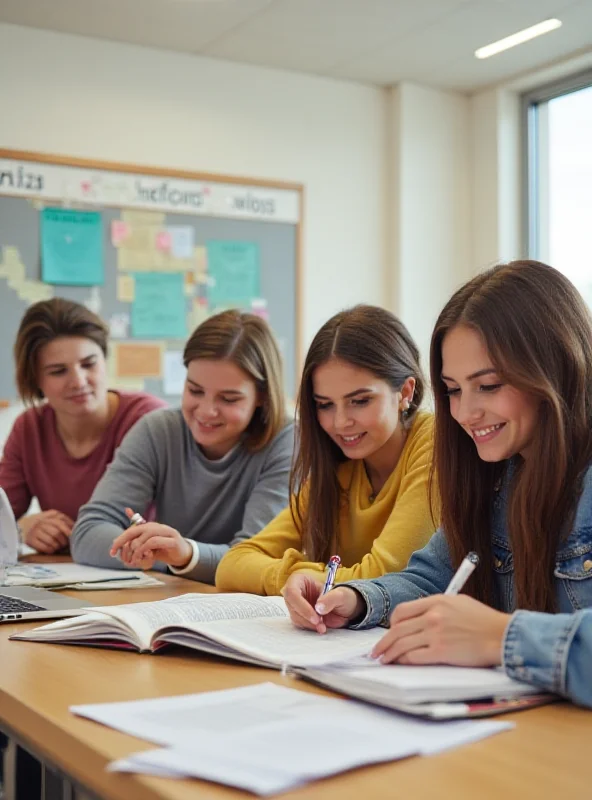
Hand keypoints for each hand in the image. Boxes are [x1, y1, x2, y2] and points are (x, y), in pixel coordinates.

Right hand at [19, 510, 73, 553]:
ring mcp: (34, 531)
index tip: (72, 536)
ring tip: (59, 547)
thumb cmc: (45, 523)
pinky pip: (44, 547)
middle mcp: (41, 522)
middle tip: (65, 544)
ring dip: (57, 546)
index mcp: (50, 515)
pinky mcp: (30, 540)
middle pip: (56, 533)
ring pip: (51, 541)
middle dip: (63, 541)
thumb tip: (76, 528)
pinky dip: (51, 550)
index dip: (68, 530)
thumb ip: (64, 521)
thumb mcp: (53, 517)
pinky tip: (52, 549)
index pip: (60, 522)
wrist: (24, 525)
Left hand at [109, 521, 191, 569]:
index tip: (112, 551)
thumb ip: (137, 536)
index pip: (131, 529)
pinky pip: (157, 541)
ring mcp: (167, 532)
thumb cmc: (164, 548)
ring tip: (135, 559)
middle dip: (125, 542)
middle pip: (137, 530)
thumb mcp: (148, 544)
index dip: (120, 539)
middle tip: (118, 554)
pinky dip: (148, 549)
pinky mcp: (173, 541)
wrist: (183, 554)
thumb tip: (126, 519)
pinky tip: (145, 557)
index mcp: (151, 526)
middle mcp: (158, 527)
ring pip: (147, 535)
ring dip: (138, 548)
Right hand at [281, 573, 364, 633]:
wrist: (344, 607)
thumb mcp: (340, 594)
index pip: (292, 592)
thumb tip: (318, 608)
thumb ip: (330, 599)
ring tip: (323, 625)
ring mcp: (295, 605)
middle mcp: (294, 592)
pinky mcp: (299, 616)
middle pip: (292, 606)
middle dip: (307, 617)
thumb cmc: (341, 596)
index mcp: (300, 579)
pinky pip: (300, 624)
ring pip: (295, 617)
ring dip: (309, 624)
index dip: (302, 606)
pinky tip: (320, 626)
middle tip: (320, 624)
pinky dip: (310, 627)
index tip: (315, 617)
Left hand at [371, 594, 510, 666]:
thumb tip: (421, 616)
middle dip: (384, 642)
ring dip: (389, 654)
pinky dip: (404, 661)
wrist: (501, 635)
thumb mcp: (458, 602)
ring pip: (402, 643)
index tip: (390, 631)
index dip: (392, 623)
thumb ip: (437, 607)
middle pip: (397, 629)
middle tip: (377, 651)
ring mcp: (435, 634)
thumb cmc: (484, 620)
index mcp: (436, 601)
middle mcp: (432, 616)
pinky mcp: (441, 652)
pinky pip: (414, 657)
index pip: (402, 611)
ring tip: (383, 660)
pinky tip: (401, 663)